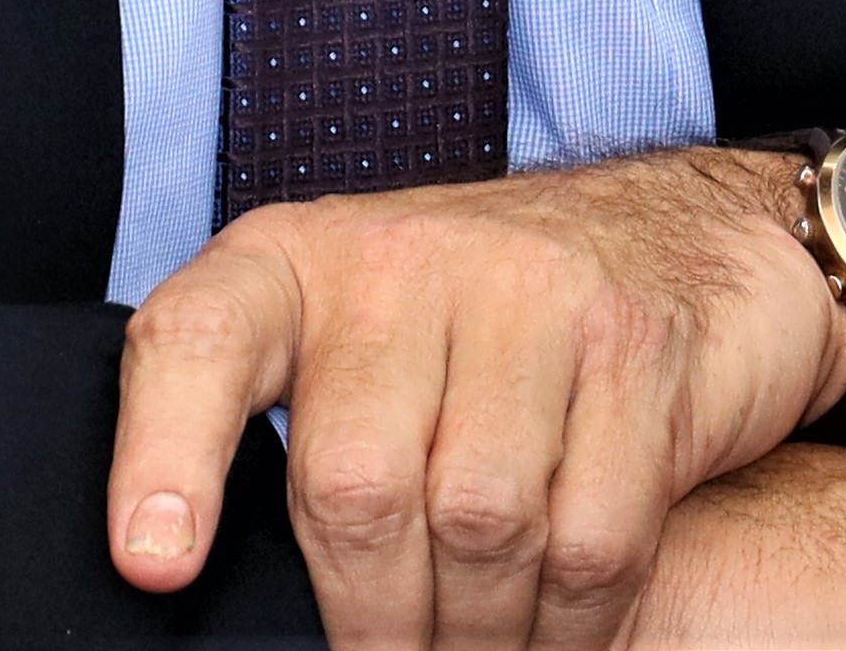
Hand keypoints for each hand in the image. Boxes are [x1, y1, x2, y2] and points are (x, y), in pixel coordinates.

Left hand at [108, 148, 845, 650]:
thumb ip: (292, 432)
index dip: (163, 458)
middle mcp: (403, 258)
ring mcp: (531, 291)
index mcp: (297, 262)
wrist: (691, 235)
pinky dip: (571, 627)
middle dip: (374, 622)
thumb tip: (200, 582)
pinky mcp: (636, 346)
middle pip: (355, 486)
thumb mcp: (360, 337)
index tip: (155, 566)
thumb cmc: (487, 320)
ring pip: (479, 523)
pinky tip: (555, 641)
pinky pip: (591, 535)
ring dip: (477, 636)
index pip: (196, 342)